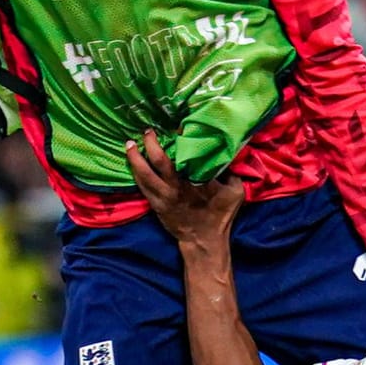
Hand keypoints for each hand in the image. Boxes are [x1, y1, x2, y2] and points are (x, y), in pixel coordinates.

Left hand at [127, 130, 243, 245]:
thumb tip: (229, 153)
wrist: (204, 240)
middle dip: (151, 143)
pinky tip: (130, 162)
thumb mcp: (235, 192)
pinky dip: (135, 172)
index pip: (189, 153)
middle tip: (147, 131)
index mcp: (199, 180)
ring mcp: (164, 196)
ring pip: (144, 173)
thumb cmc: (221, 215)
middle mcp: (178, 186)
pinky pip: (141, 185)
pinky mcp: (156, 204)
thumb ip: (232, 172)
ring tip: (129, 144)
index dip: (181, 137)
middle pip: (160, 160)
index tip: (176, 125)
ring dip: (134, 157)